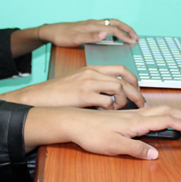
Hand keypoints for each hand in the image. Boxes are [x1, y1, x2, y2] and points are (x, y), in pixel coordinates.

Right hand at [0, 65, 143, 108]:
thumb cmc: (57, 93)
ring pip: (118, 88)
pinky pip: (107, 101)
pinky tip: (107, 112)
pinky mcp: (83, 95)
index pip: (121, 69)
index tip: (137, 91)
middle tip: (141, 104)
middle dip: (136, 92)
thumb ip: (94, 84)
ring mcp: (88, 83)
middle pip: (124, 79)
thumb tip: (110, 94)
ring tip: (121, 109)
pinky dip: (111, 108)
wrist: (39, 96)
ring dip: (124, 101)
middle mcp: (92, 73)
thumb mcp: (78, 82)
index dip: (133, 80)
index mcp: (92, 69)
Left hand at [23, 105, 180, 158]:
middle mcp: (135, 116)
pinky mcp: (123, 116)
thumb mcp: (115, 146)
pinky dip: (161, 113)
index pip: (165, 121)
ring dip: (173, 113)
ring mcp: (129, 115)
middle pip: (165, 112)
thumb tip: (155, 154)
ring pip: (157, 110)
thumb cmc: (91, 134)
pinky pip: (148, 112)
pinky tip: (158, 117)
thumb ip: (136, 150)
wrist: (74, 122)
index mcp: (136, 123)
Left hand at [40, 18, 138, 46]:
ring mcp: (92, 24)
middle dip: (127, 29)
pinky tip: (114, 35)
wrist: (51, 31)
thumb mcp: (75, 39)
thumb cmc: (62, 36)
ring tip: (129, 35)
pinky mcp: (89, 26)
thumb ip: (91, 37)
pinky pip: (106, 25)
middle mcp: (94, 23)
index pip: (113, 29)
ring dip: (122, 28)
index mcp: (93, 26)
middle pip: (115, 23)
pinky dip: (114, 28)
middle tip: (136, 37)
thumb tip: (106, 33)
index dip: (124, 35)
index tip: (133, 42)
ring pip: (111, 23)